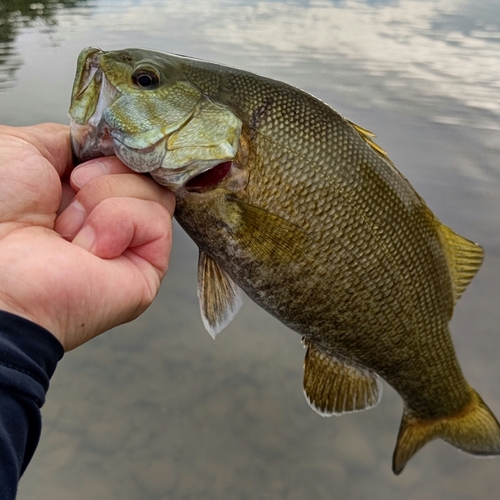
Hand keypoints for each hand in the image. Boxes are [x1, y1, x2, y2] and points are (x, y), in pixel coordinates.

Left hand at [0, 123, 174, 350]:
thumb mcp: (25, 148)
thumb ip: (74, 140)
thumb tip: (110, 143)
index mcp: (80, 191)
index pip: (126, 157)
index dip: (114, 149)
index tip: (86, 157)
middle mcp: (108, 216)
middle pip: (145, 172)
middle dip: (106, 172)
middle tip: (71, 191)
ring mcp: (130, 243)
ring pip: (155, 193)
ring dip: (104, 201)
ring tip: (70, 230)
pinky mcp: (148, 267)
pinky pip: (156, 221)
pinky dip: (117, 223)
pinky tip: (89, 249)